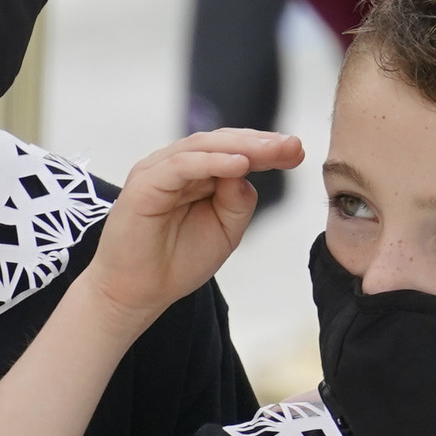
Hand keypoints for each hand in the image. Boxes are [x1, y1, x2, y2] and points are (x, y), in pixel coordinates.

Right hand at [77, 130, 301, 326]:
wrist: (137, 293)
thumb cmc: (178, 260)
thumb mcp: (225, 230)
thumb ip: (238, 201)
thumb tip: (246, 172)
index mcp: (197, 174)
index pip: (234, 149)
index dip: (266, 148)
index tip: (297, 151)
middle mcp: (177, 166)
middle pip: (222, 142)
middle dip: (260, 143)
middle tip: (292, 146)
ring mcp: (158, 171)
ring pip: (202, 146)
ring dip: (241, 146)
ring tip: (272, 151)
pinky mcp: (144, 185)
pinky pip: (181, 166)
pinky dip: (211, 162)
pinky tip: (239, 165)